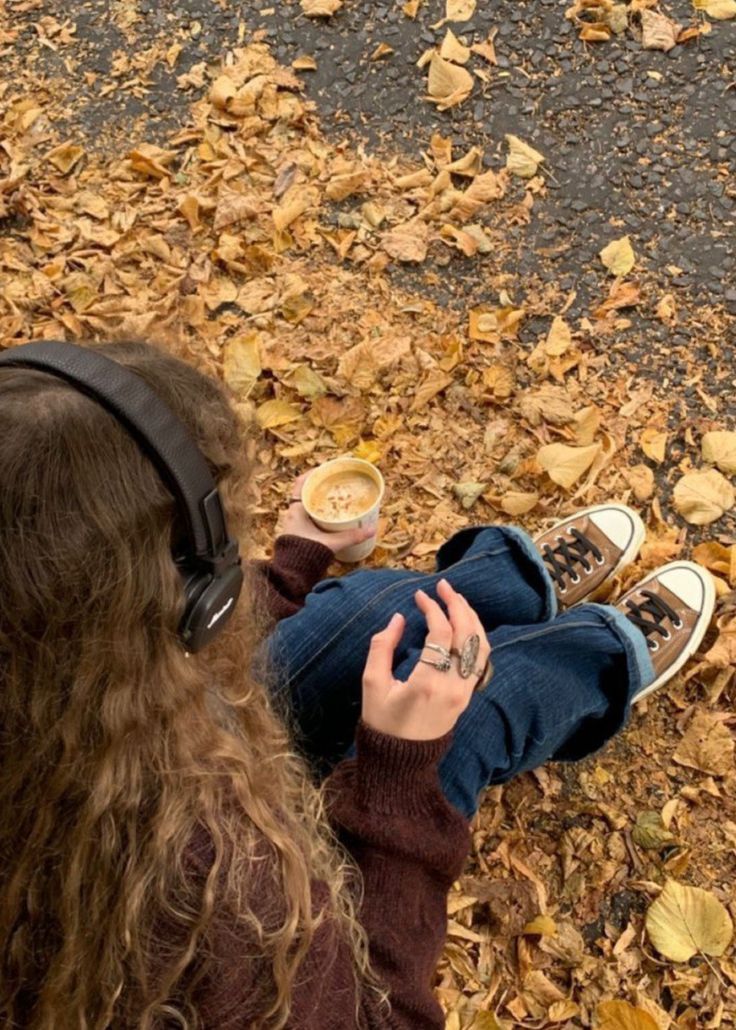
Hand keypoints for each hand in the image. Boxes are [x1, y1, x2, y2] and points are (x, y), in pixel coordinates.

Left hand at [279, 473, 375, 555]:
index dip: (312, 474)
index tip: (325, 469)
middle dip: (320, 487)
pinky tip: (331, 515)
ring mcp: (294, 525)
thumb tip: (372, 529)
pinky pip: (308, 517)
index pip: (300, 484)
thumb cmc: (306, 555)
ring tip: (336, 497)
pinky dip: (319, 512)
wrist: (292, 574)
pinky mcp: (299, 534)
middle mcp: (293, 515)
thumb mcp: (331, 543)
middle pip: (305, 493)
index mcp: (296, 510)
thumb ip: (351, 536)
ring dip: (319, 500)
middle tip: (335, 482)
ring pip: (307, 505)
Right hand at [361, 579, 490, 741]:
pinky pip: (480, 660)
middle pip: (467, 635)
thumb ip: (382, 647)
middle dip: (458, 605)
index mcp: (428, 682)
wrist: (401, 760)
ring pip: (481, 646)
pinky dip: (475, 637)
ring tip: (456, 600)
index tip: (419, 596)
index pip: (441, 633)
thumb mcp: (372, 684)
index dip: (432, 608)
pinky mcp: (467, 696)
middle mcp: (453, 686)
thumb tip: (398, 619)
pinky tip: (464, 625)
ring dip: (471, 619)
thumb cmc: (382, 722)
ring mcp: (464, 693)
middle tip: (444, 586)